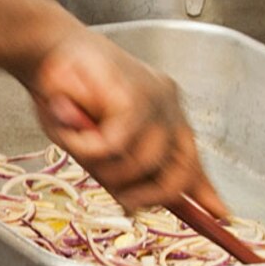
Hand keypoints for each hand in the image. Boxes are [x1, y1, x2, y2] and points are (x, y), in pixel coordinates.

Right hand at [25, 22, 225, 215]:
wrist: (44, 51)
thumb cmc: (65, 96)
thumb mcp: (94, 144)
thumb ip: (118, 171)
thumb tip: (132, 206)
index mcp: (164, 116)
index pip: (192, 160)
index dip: (205, 192)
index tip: (220, 214)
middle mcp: (168, 106)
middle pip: (182, 169)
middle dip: (151, 195)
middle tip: (125, 200)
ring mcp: (156, 99)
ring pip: (145, 162)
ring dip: (109, 170)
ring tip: (83, 150)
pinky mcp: (134, 95)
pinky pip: (116, 145)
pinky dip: (89, 148)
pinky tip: (76, 135)